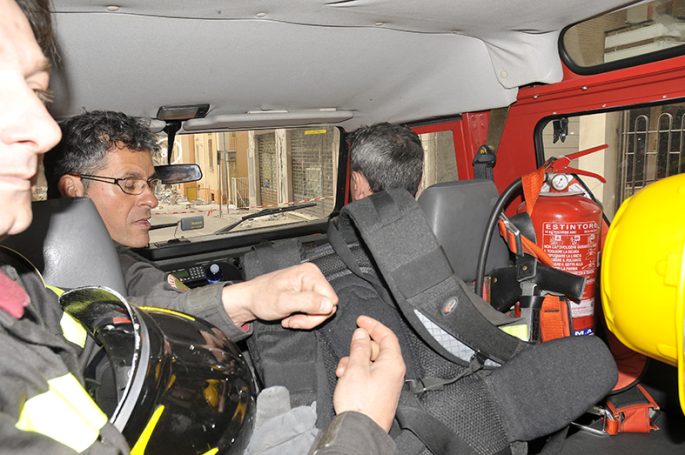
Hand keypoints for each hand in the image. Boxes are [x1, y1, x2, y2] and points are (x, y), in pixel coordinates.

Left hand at [222, 262, 337, 328]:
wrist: (249, 301)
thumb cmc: (261, 298)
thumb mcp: (284, 302)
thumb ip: (308, 302)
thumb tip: (329, 305)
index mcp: (310, 273)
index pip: (331, 299)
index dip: (317, 313)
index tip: (299, 316)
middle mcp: (312, 276)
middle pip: (328, 305)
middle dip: (310, 317)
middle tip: (293, 319)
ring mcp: (310, 285)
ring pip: (321, 310)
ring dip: (305, 319)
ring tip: (289, 317)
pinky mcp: (306, 293)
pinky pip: (314, 310)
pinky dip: (303, 317)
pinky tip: (290, 315)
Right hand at [333, 316, 405, 431]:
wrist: (361, 430)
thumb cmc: (360, 403)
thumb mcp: (355, 368)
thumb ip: (359, 347)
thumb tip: (362, 334)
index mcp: (392, 363)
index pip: (387, 335)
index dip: (373, 325)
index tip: (361, 320)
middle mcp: (394, 372)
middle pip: (378, 348)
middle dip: (360, 347)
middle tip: (348, 350)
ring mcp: (388, 383)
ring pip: (371, 362)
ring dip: (355, 361)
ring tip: (343, 371)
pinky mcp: (381, 392)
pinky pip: (370, 374)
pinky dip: (357, 372)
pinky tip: (346, 379)